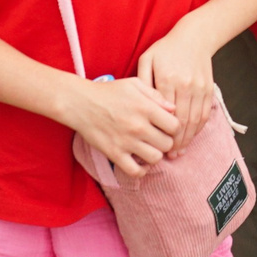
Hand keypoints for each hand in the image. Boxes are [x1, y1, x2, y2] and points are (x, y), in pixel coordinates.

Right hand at [63, 76, 179, 176]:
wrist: (80, 103)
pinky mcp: (114, 154)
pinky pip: (135, 172)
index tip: (166, 126)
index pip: (175, 126)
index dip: (174, 127)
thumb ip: (156, 95)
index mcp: (146, 108)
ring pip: (156, 158)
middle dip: (166, 141)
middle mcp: (138, 126)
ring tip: (149, 148)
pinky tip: (139, 162)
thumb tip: (173, 109)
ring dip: (155, 155)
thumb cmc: (109, 92)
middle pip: (167, 144)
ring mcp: (126, 142)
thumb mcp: (134, 84)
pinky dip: (141, 170)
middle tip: (158, 137)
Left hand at [136, 29, 219, 148]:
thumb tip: (139, 106)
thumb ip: (143, 81)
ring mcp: (199, 88)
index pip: (165, 113)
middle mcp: (185, 85)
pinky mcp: (209, 89)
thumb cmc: (166, 49)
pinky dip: (198, 128)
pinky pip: (205, 114)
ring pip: (195, 120)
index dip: (162, 132)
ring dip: (188, 139)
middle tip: (169, 155)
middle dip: (176, 141)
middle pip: (182, 121)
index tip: (156, 145)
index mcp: (167, 79)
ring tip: (180, 151)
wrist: (195, 37)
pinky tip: (191, 137)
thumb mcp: (148, 59)